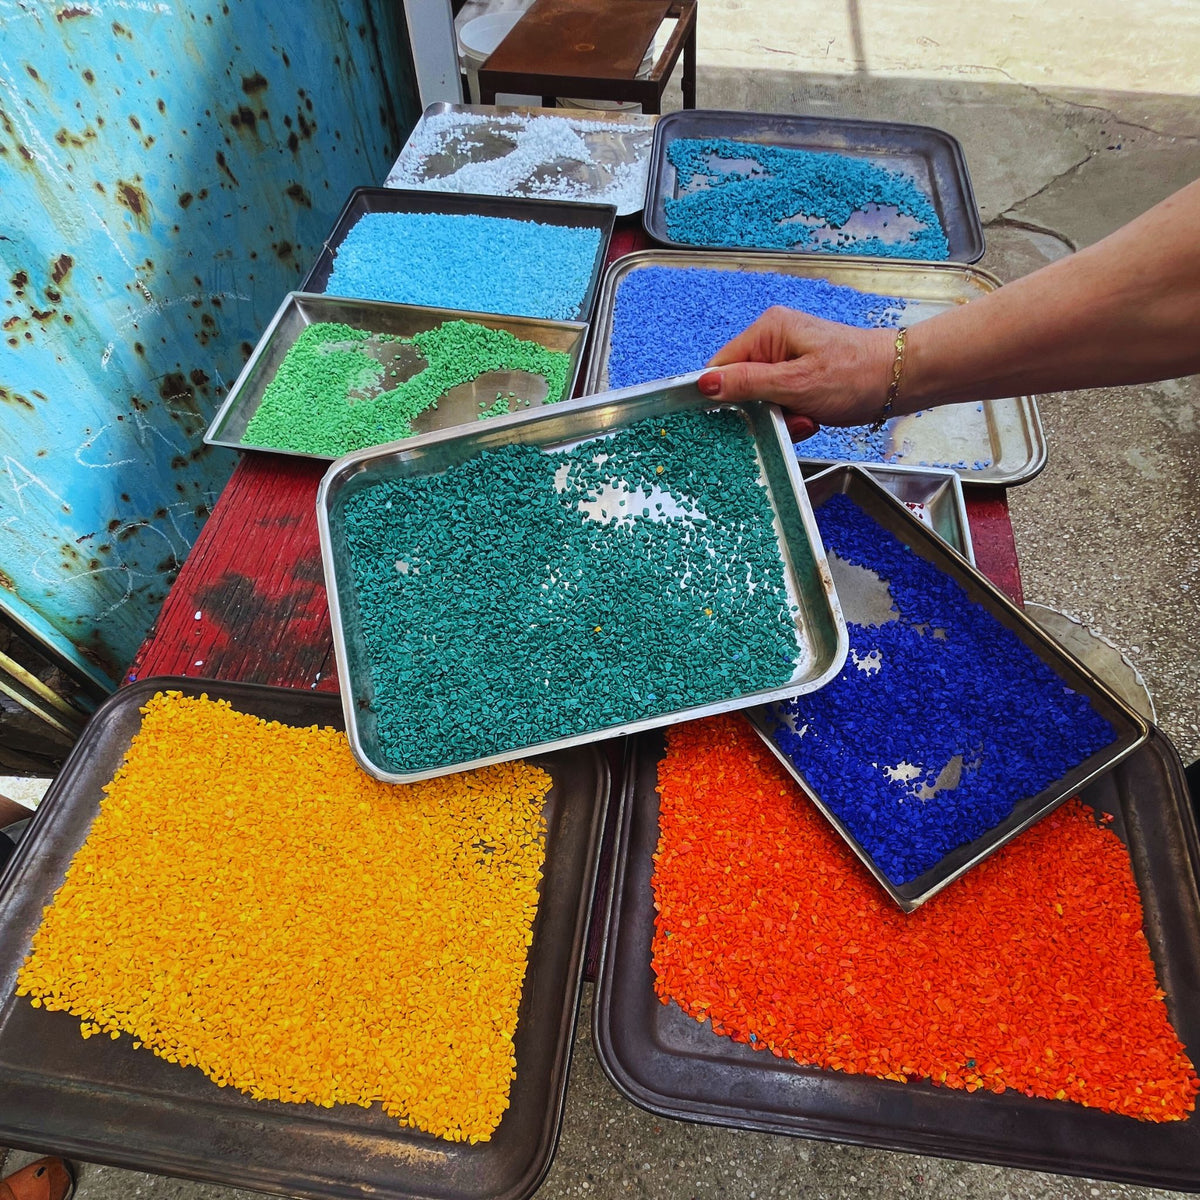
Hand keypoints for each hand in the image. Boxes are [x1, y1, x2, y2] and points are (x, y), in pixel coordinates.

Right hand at [696, 307, 896, 439]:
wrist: (899, 381)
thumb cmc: (855, 376)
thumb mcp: (795, 384)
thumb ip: (746, 383)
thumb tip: (703, 383)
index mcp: (768, 331)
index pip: (721, 366)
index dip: (723, 395)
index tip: (738, 416)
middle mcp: (774, 340)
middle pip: (740, 385)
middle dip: (761, 409)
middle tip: (789, 416)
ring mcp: (787, 358)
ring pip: (761, 399)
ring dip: (780, 416)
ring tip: (806, 417)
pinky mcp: (799, 375)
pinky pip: (780, 401)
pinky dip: (793, 415)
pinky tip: (812, 416)